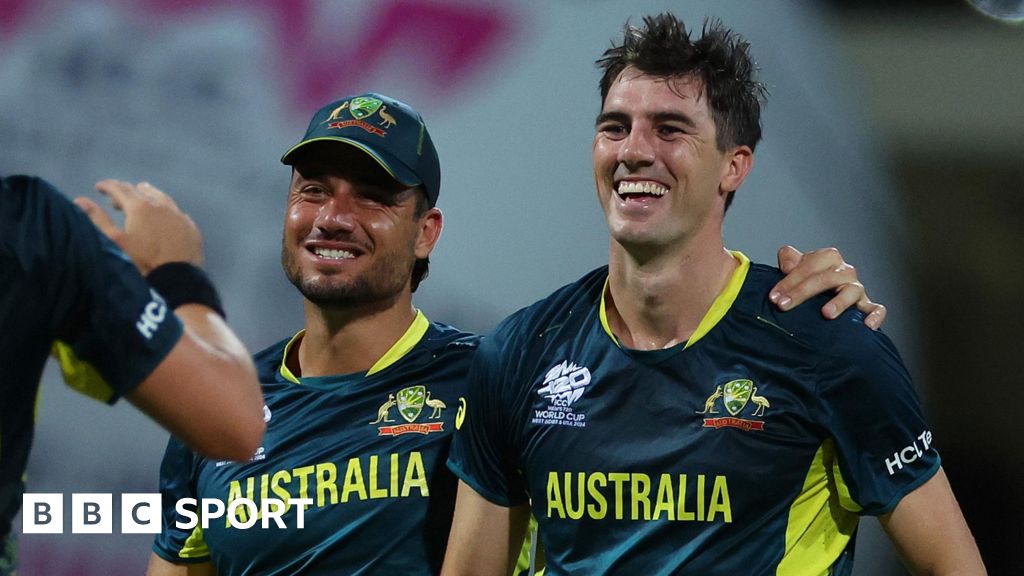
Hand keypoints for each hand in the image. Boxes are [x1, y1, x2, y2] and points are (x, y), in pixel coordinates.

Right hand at [74, 180, 203, 274]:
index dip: (108, 186)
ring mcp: (180, 216)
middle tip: (115, 201)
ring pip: (162, 199)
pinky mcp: (191, 228)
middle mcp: (162, 206)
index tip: (99, 187)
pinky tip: (164, 217)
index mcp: (141, 207)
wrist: (177, 281)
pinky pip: (176, 213)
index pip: (121, 189)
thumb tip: (80, 200)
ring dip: (148, 197)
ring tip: (141, 198)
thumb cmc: (141, 263)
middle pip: (142, 192)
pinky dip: (165, 211)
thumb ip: (97, 219)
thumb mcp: (114, 242)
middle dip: (127, 193)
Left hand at [769, 245, 886, 329]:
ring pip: (852, 291)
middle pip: (826, 278)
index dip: (790, 281)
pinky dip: (875, 315)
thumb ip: (789, 260)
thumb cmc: (808, 280)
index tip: (774, 297)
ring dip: (840, 302)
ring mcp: (857, 288)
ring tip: (826, 314)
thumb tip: (787, 263)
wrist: (823, 293)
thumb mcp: (796, 267)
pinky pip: (876, 309)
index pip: (809, 265)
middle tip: (784, 306)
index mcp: (828, 258)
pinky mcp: (867, 305)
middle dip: (802, 291)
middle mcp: (845, 271)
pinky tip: (867, 326)